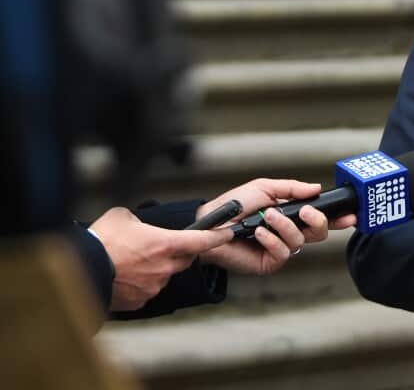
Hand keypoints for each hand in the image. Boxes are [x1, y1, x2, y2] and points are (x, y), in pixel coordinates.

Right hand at [89, 207, 230, 311]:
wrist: (80, 270)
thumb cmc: (101, 241)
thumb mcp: (122, 217)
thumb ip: (139, 220)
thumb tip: (138, 225)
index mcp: (166, 243)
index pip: (202, 240)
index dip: (218, 236)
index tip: (228, 233)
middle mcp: (165, 266)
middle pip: (183, 259)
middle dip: (176, 253)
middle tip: (156, 246)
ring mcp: (154, 286)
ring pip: (164, 275)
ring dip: (154, 269)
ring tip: (129, 262)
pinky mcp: (141, 301)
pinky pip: (148, 290)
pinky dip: (140, 284)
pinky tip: (123, 276)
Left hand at [196, 178, 357, 275]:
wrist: (209, 224)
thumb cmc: (234, 205)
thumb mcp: (264, 188)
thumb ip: (291, 188)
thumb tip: (316, 188)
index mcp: (291, 215)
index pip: (320, 218)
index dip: (338, 219)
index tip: (351, 216)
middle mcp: (289, 233)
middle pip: (319, 233)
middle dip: (318, 221)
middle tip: (306, 212)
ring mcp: (280, 249)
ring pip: (300, 241)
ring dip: (285, 226)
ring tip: (267, 217)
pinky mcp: (269, 262)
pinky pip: (283, 253)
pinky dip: (272, 240)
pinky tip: (258, 232)